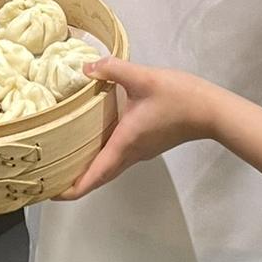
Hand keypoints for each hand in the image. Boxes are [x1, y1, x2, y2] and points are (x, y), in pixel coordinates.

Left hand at [58, 57, 226, 198]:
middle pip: (99, 177)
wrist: (211, 110)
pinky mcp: (149, 144)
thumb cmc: (178, 97)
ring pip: (110, 168)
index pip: (94, 176)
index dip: (71, 190)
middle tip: (52, 178)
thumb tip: (87, 67)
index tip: (50, 193)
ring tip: (68, 160)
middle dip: (75, 183)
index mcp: (124, 143)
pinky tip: (97, 139)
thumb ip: (113, 69)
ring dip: (90, 170)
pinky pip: (120, 158)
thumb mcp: (143, 77)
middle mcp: (131, 154)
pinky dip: (103, 157)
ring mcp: (142, 151)